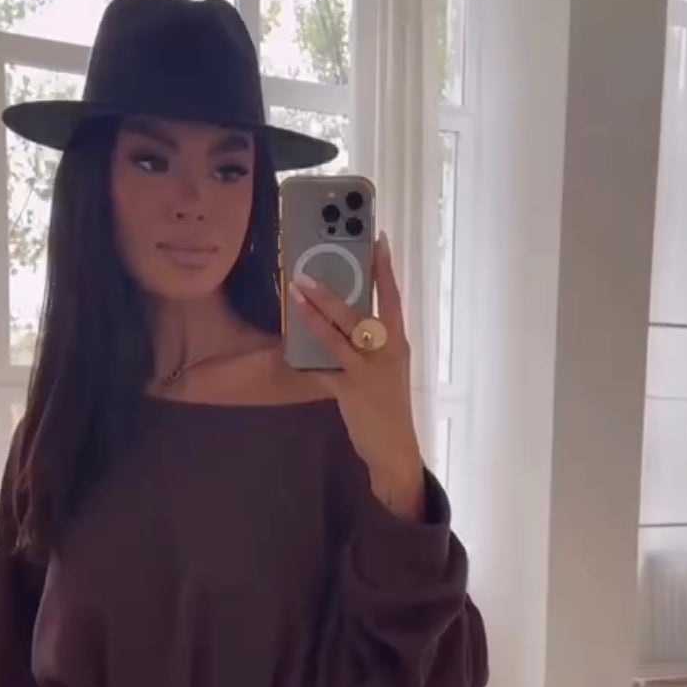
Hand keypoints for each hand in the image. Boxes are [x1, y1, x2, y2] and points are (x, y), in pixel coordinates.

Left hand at [291, 233, 424, 519]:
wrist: (396, 448)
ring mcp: (368, 372)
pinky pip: (324, 372)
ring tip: (295, 294)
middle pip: (356, 314)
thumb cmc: (389, 405)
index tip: (378, 238)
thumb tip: (340, 320)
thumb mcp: (387, 369)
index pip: (392, 298)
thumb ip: (369, 345)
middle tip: (307, 271)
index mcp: (397, 342)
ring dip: (313, 315)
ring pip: (337, 336)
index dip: (385, 268)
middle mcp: (386, 351)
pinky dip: (306, 362)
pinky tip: (290, 351)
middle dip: (331, 292)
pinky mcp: (352, 392)